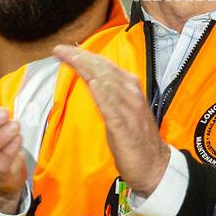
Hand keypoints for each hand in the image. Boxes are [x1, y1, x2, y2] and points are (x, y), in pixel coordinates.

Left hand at [53, 44, 170, 194]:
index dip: (85, 56)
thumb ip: (109, 97)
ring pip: (106, 81)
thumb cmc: (136, 141)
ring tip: (68, 57)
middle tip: (60, 49)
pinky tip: (89, 81)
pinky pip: (111, 105)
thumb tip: (92, 84)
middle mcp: (131, 93)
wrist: (155, 165)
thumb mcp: (123, 112)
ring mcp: (129, 108)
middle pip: (103, 69)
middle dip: (80, 56)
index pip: (105, 66)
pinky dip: (100, 91)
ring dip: (86, 67)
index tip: (66, 51)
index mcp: (131, 88)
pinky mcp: (124, 125)